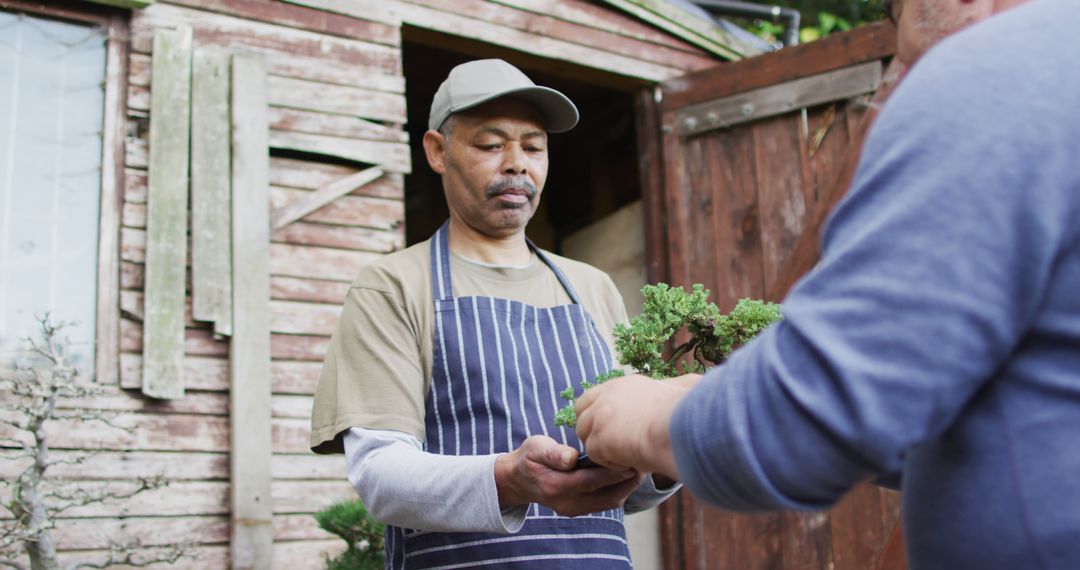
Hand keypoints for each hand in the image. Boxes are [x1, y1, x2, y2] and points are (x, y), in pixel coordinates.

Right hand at [495, 435, 642, 516]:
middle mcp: (567, 502)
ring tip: (639, 467)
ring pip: (610, 502)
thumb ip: (554, 453)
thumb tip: (572, 457)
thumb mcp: (535, 447)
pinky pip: (605, 503)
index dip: (614, 471)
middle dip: (628, 480)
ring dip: (627, 487)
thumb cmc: (529, 458)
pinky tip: (626, 474)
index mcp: (556, 485)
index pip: (592, 480)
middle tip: (643, 460)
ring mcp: (574, 509)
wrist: (518, 480)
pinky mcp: (580, 510)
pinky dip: (619, 490)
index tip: (631, 457)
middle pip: (607, 495)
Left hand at [575, 374, 692, 480]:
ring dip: (604, 450)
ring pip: (586, 439)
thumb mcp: (671, 390)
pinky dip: (613, 464)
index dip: (594, 416)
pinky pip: (596, 458)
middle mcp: (605, 398)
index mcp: (620, 385)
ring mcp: (598, 418)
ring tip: (629, 455)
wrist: (676, 428)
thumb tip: (680, 385)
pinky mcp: (598, 440)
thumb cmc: (683, 413)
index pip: (590, 398)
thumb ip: (662, 389)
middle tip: (614, 447)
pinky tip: (632, 461)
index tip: (608, 430)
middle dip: (592, 434)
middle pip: (581, 418)